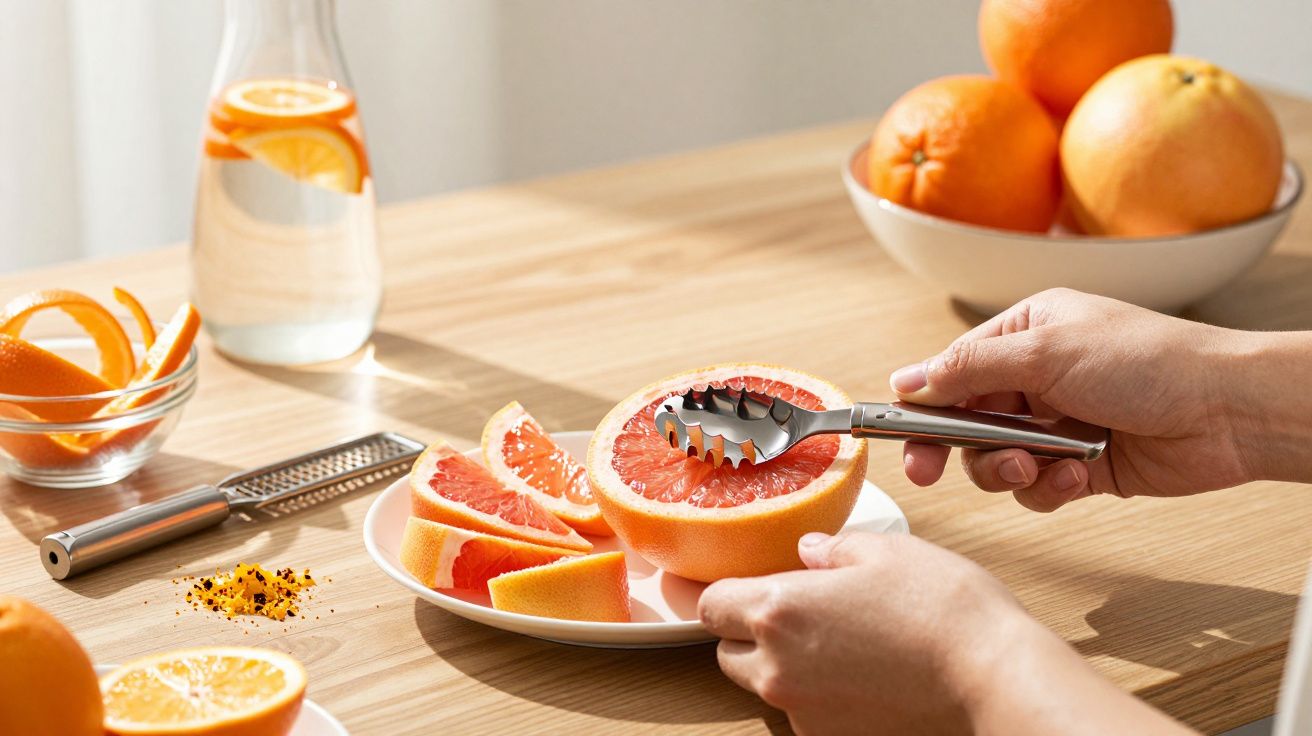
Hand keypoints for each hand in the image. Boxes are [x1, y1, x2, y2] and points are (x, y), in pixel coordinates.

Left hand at [699, 531, 1195, 735]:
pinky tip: (857, 670)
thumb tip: (809, 552)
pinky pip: (802, 711)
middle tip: (795, 609)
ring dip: (779, 662)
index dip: (723, 590)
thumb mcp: (884, 550)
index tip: (740, 583)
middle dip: (749, 630)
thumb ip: (831, 548)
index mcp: (778, 610)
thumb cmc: (941, 607)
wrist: (989, 672)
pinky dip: (815, 692)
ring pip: (763, 684)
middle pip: (728, 650)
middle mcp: (777, 667)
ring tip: (833, 640)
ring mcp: (803, 710)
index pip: (710, 604)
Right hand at [890, 288, 1311, 510]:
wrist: (1227, 411)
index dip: (921, 404)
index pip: (951, 370)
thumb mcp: (1045, 352)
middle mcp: (1037, 378)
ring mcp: (1058, 423)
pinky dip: (1048, 487)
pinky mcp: (1080, 466)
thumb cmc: (1149, 361)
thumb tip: (907, 379)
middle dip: (954, 447)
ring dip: (1008, 469)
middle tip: (927, 472)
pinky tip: (1076, 476)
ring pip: (996, 460)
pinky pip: (1036, 487)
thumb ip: (969, 368)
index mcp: (1025, 334)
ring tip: (1036, 466)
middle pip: (965, 421)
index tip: (897, 434)